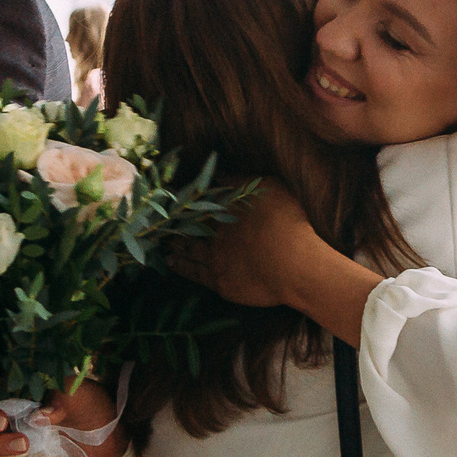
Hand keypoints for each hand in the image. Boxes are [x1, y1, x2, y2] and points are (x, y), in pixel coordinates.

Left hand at [169, 184, 324, 309]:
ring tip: (161, 238)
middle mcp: (216, 231)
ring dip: (173, 242)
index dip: (188, 194)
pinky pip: (193, 272)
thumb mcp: (271, 189)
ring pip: (187, 247)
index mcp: (229, 207)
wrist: (297, 265)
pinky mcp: (219, 282)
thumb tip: (218, 174)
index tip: (174, 190)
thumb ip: (242, 181)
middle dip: (175, 218)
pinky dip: (180, 265)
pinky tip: (170, 261)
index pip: (203, 198)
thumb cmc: (291, 223)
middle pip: (189, 222)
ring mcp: (215, 257)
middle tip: (160, 214)